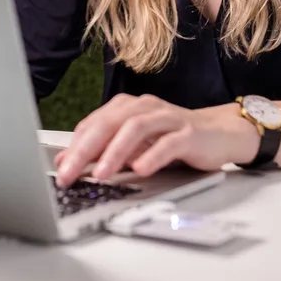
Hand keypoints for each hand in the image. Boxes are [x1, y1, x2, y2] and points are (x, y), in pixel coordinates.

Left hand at [53, 93, 259, 186]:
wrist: (220, 134)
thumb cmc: (173, 139)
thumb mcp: (134, 146)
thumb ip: (104, 150)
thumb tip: (67, 162)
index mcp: (128, 108)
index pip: (94, 124)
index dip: (74, 146)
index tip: (60, 168)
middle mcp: (145, 107)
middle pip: (110, 123)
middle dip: (86, 149)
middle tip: (70, 172)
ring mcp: (168, 118)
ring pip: (136, 128)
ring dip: (115, 151)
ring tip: (101, 173)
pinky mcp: (189, 134)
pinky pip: (168, 143)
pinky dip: (152, 155)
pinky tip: (141, 169)